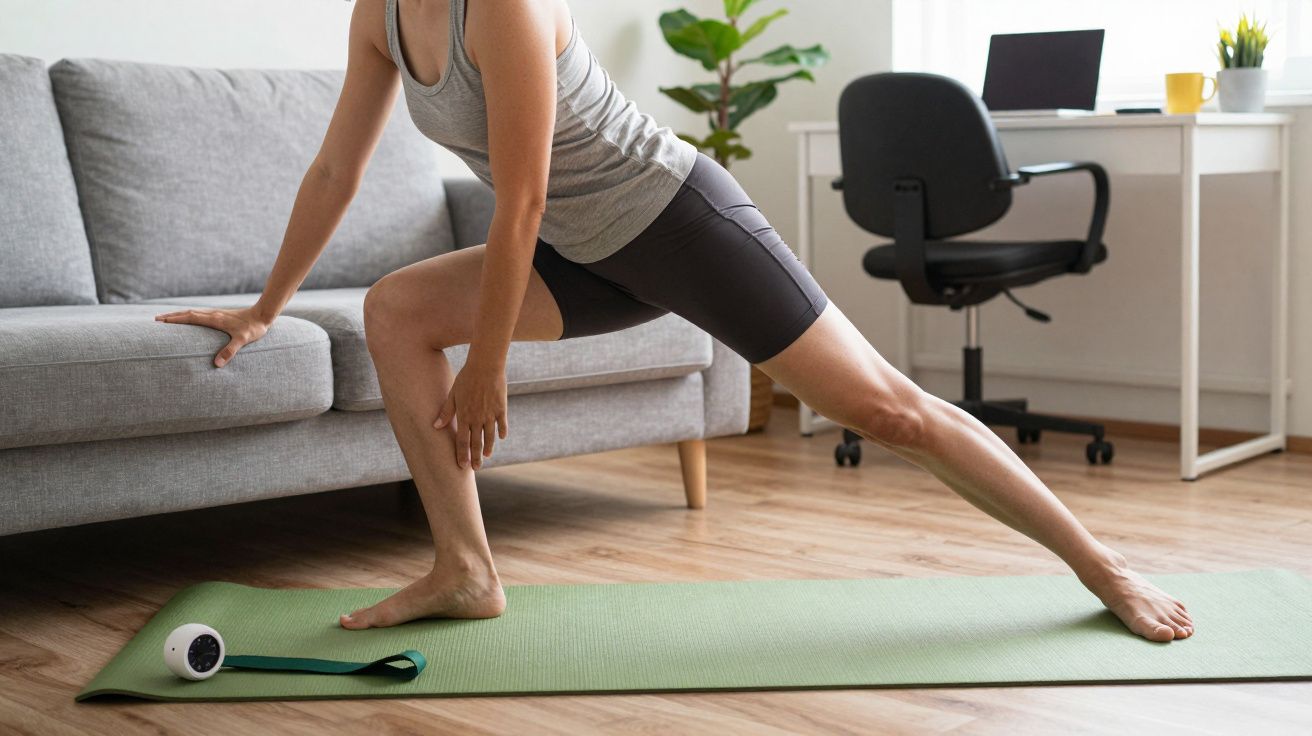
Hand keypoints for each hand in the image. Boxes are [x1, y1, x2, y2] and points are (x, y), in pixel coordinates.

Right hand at [154, 306, 272, 367]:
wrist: (263, 315)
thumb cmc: (253, 328)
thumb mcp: (242, 340)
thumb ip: (230, 351)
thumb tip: (216, 364)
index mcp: (215, 319)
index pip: (190, 318)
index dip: (175, 320)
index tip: (161, 321)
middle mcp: (213, 314)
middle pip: (187, 313)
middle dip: (171, 316)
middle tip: (156, 320)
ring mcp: (216, 313)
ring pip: (193, 312)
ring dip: (179, 315)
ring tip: (166, 319)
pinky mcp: (220, 315)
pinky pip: (200, 314)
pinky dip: (189, 316)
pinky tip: (188, 320)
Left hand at [434, 358, 508, 469]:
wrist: (485, 366)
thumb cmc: (466, 378)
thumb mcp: (453, 394)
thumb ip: (446, 412)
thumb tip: (435, 426)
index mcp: (464, 416)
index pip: (462, 440)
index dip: (462, 454)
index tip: (462, 465)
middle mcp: (478, 418)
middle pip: (476, 442)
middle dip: (475, 457)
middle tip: (476, 468)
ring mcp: (491, 414)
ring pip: (489, 435)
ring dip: (488, 447)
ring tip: (486, 456)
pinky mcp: (501, 408)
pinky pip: (501, 424)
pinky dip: (501, 431)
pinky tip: (501, 438)